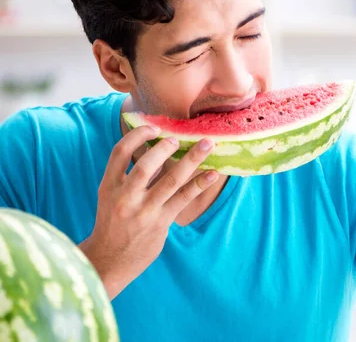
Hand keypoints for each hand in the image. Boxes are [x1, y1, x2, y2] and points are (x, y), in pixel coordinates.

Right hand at [79, 126, 217, 298]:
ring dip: (192, 160)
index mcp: (109, 186)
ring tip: (208, 145)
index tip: (154, 128)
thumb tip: (158, 150)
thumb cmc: (114, 224)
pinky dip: (199, 184)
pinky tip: (213, 174)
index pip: (119, 152)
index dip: (137, 136)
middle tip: (179, 138)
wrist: (108, 262)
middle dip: (165, 147)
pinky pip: (184, 198)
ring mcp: (144, 211)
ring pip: (170, 180)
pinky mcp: (160, 222)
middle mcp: (124, 197)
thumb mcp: (112, 197)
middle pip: (146, 165)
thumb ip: (131, 176)